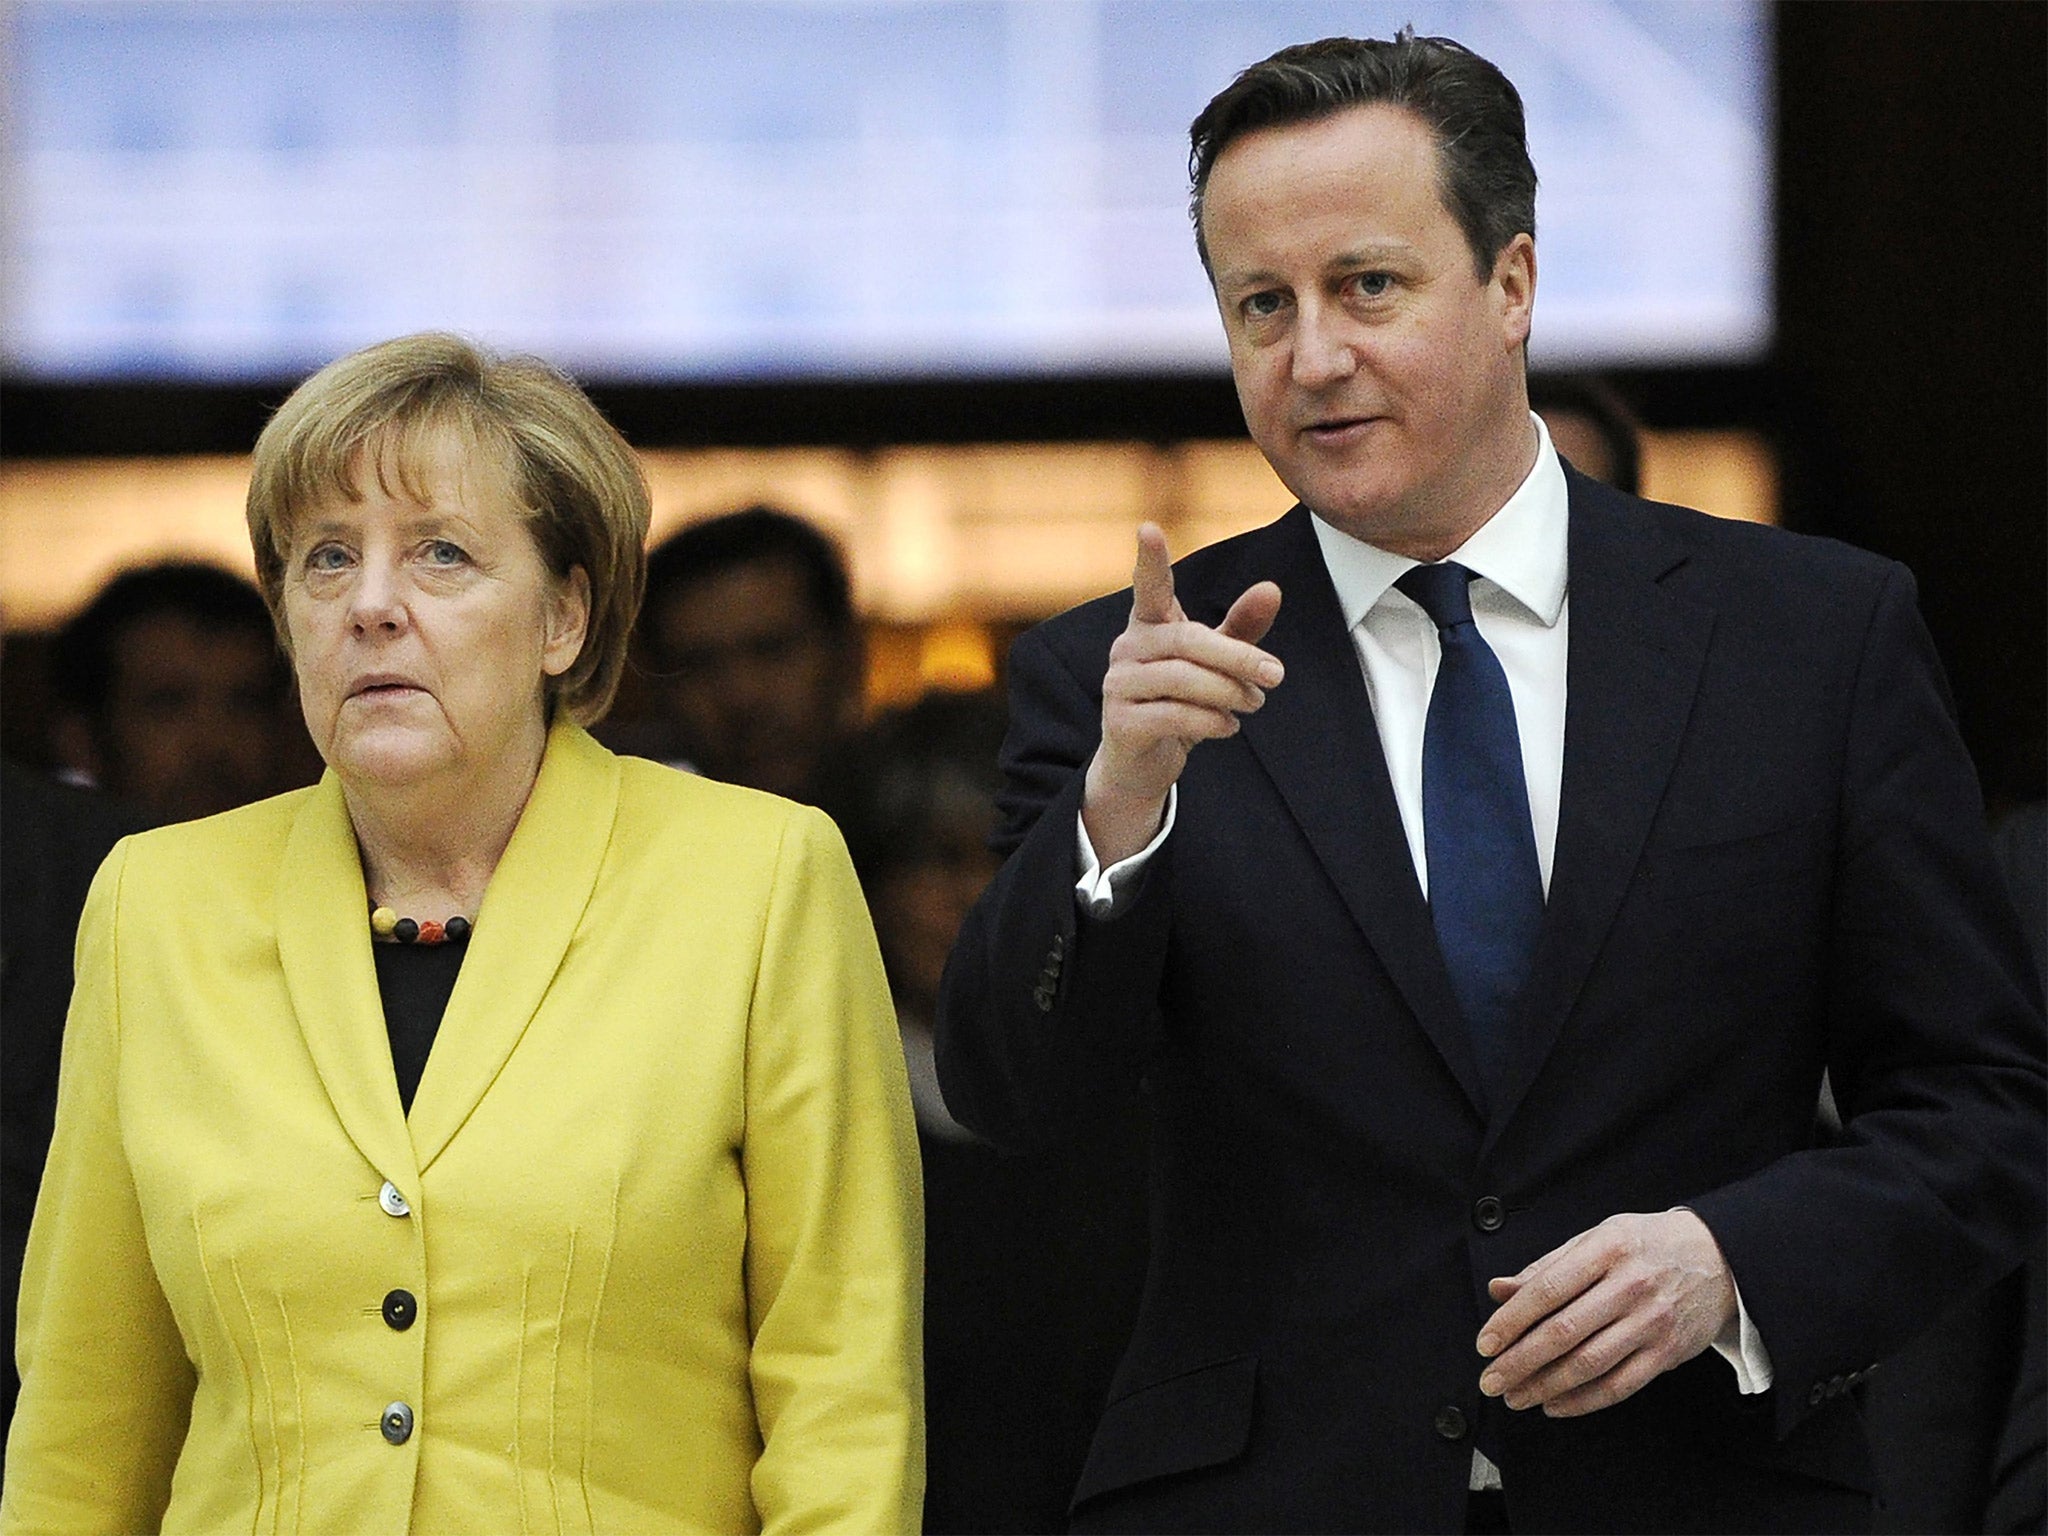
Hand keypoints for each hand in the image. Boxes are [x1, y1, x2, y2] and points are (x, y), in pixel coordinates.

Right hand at [1082, 524, 1282, 864]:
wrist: (1142, 764)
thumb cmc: (1180, 702)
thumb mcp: (1215, 664)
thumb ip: (1240, 628)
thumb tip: (1272, 588)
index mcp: (1148, 625)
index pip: (1149, 587)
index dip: (1149, 560)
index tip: (1148, 527)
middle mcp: (1127, 649)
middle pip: (1188, 640)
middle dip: (1238, 657)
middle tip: (1277, 675)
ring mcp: (1118, 685)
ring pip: (1182, 679)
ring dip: (1229, 692)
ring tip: (1255, 703)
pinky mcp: (1122, 723)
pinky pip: (1175, 715)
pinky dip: (1212, 721)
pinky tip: (1229, 726)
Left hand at [1475, 1210, 1736, 1417]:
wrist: (1719, 1258)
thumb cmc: (1647, 1245)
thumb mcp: (1597, 1237)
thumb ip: (1547, 1265)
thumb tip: (1499, 1289)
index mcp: (1606, 1250)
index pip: (1547, 1290)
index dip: (1511, 1321)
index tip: (1486, 1343)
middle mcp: (1630, 1286)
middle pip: (1564, 1332)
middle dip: (1520, 1362)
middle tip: (1492, 1380)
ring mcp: (1652, 1322)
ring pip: (1590, 1364)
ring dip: (1546, 1387)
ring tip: (1516, 1396)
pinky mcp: (1667, 1353)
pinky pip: (1620, 1385)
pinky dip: (1584, 1401)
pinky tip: (1556, 1405)